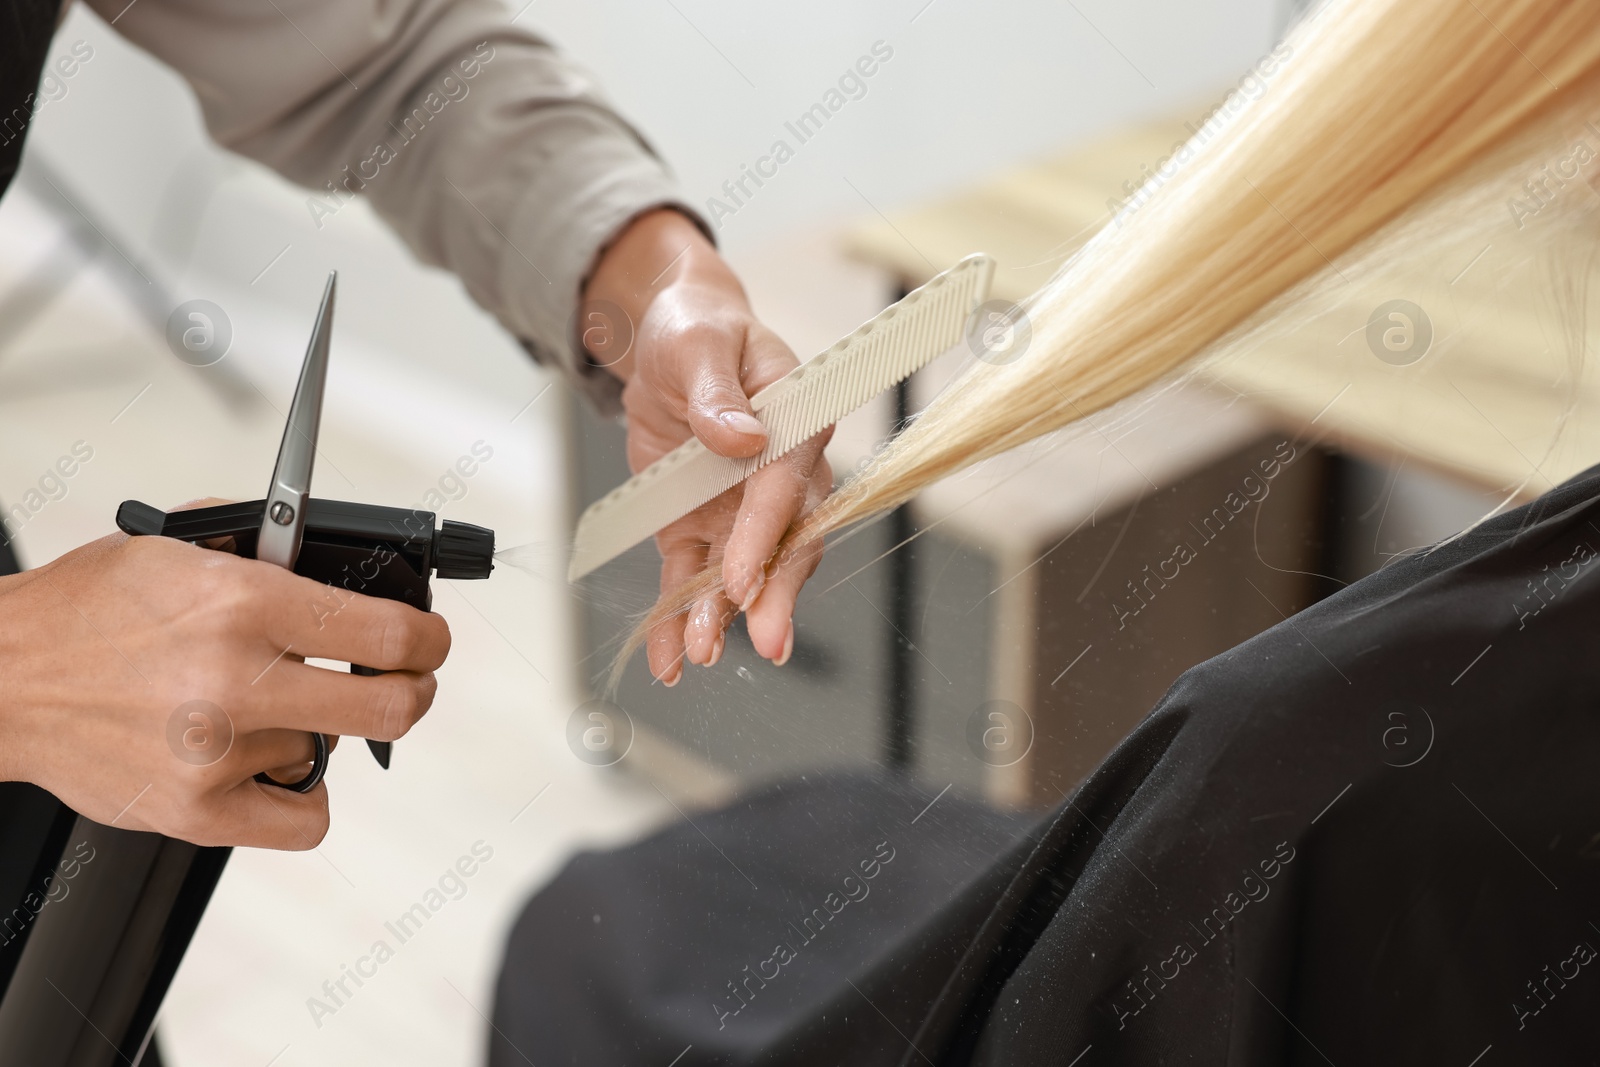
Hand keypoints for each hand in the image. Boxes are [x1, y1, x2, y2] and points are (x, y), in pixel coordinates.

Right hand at [0, 525, 449, 848]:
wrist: (1, 679)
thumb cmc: (86, 613)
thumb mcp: (179, 548)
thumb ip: (270, 554)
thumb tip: (350, 561)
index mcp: (242, 603)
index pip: (391, 632)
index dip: (428, 640)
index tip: (428, 642)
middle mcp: (236, 679)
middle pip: (394, 706)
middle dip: (413, 691)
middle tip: (403, 682)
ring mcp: (217, 753)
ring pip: (328, 751)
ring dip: (310, 730)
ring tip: (254, 709)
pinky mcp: (195, 813)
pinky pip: (305, 821)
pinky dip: (299, 797)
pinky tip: (269, 766)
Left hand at [582, 210, 831, 683]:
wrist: (664, 343)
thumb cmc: (695, 331)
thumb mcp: (698, 345)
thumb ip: (718, 392)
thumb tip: (741, 436)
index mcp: (795, 423)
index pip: (786, 487)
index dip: (767, 534)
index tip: (745, 578)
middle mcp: (778, 475)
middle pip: (786, 544)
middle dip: (773, 595)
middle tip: (764, 640)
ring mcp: (739, 508)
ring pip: (739, 573)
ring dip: (721, 616)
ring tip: (699, 653)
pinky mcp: (698, 525)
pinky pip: (690, 577)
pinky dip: (676, 617)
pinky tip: (668, 657)